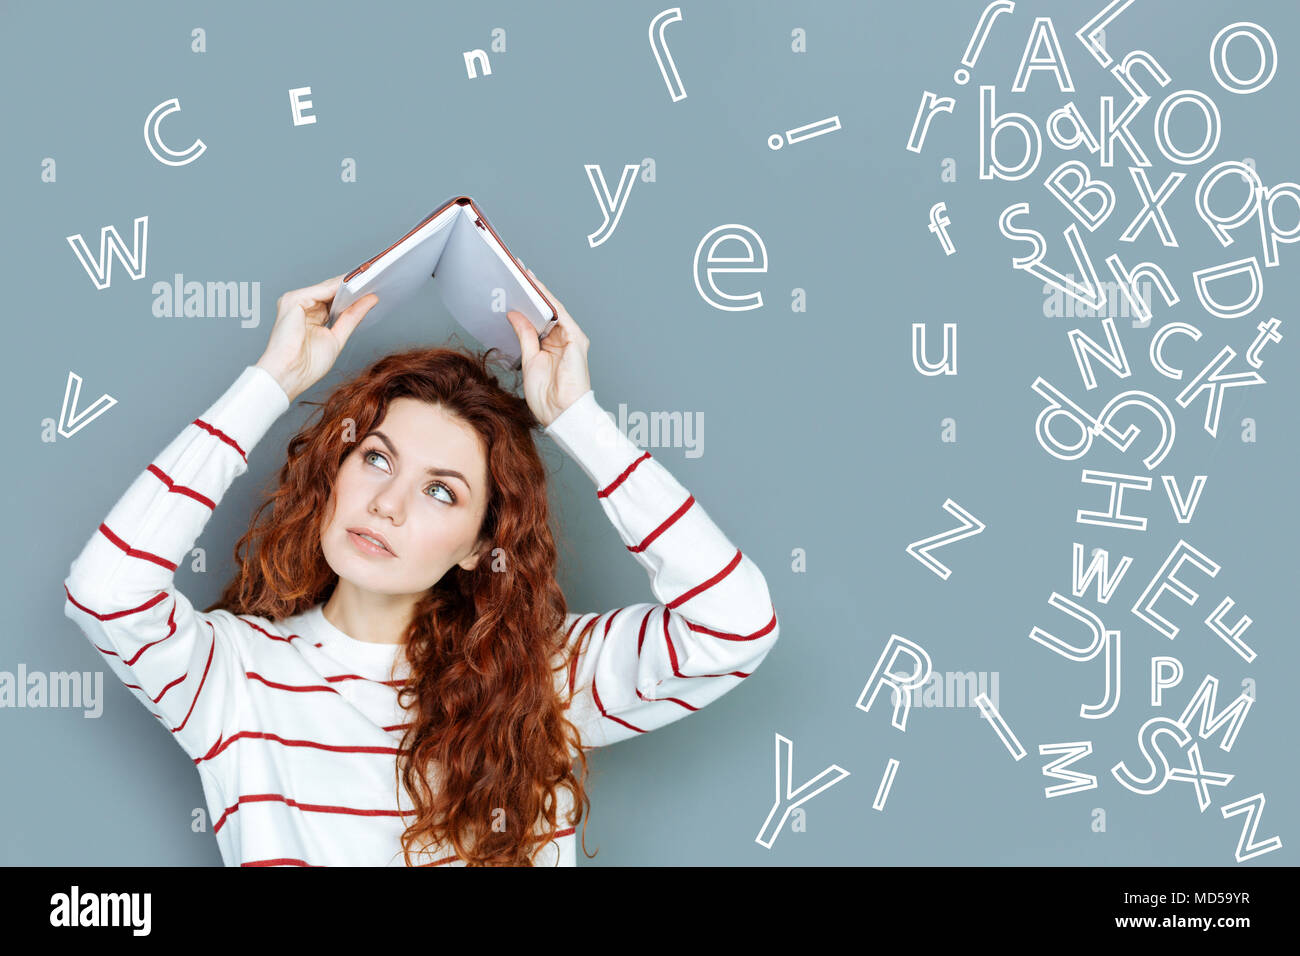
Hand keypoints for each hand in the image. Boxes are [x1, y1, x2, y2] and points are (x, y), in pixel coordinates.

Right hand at [255, 276, 378, 402]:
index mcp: (310, 316)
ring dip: (348, 284)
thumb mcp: (337, 337)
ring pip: (327, 287)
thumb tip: (370, 299)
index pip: (334, 300)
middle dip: (352, 287)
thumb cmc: (307, 365)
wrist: (289, 375)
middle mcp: (302, 306)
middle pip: (331, 291)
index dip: (352, 294)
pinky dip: (338, 286)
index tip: (373, 288)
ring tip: (369, 280)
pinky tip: (354, 285)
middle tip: (376, 280)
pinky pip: (321, 289)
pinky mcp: (293, 300)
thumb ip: (353, 317)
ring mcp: (296, 301)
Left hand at [506, 269, 591, 427]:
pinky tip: (535, 288)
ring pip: (553, 309)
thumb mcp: (528, 361)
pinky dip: (548, 300)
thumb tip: (515, 315)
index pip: (538, 318)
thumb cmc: (548, 397)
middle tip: (516, 272)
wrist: (561, 414)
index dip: (527, 301)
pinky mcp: (576, 339)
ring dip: (539, 291)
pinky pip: (560, 314)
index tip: (513, 285)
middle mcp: (563, 340)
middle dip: (532, 292)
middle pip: (546, 311)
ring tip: (522, 274)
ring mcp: (571, 339)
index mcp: (551, 346)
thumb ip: (524, 335)